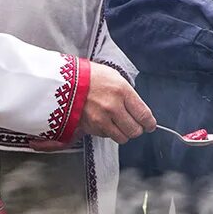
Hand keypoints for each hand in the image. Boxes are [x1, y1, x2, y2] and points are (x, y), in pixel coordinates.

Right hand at [29, 63, 155, 147]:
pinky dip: (108, 132)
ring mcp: (101, 119)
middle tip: (134, 125)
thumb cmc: (88, 76)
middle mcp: (113, 107)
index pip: (144, 115)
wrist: (62, 82)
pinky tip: (103, 121)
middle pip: (135, 130)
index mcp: (122, 91)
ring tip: (118, 124)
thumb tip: (137, 108)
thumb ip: (127, 93)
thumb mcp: (113, 77)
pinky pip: (106, 136)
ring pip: (122, 137)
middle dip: (136, 129)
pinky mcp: (90, 128)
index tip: (150, 125)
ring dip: (122, 133)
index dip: (149, 123)